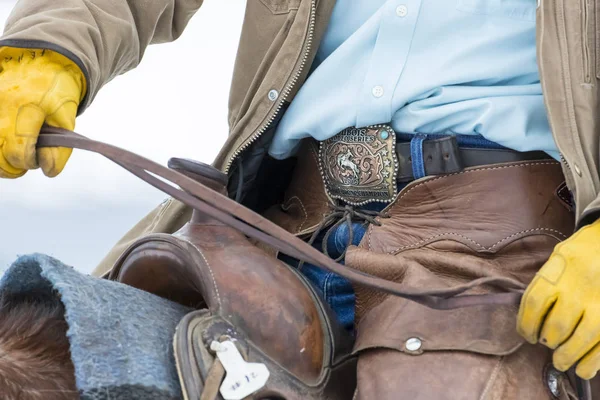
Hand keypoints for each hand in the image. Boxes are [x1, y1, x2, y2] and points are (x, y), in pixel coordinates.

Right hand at [0, 47, 85, 177]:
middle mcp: (0, 109)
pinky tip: (6, 141)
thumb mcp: (66, 118)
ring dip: (0, 158)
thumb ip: (59, 148)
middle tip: (27, 158)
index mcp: (25, 110)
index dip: (29, 162)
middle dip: (13, 166)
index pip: (19, 153)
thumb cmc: (56, 89)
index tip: (39, 157)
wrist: (40, 59)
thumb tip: (49, 170)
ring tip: (15, 150)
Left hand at [518, 218, 599, 378]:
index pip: (534, 304)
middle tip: (546, 343)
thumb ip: (544, 285)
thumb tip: (530, 317)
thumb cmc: (580, 254)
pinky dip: (591, 362)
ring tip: (560, 360)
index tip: (526, 334)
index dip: (526, 324)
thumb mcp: (556, 260)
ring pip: (580, 339)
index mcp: (558, 273)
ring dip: (566, 355)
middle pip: (556, 326)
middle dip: (547, 341)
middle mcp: (579, 289)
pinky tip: (581, 368)